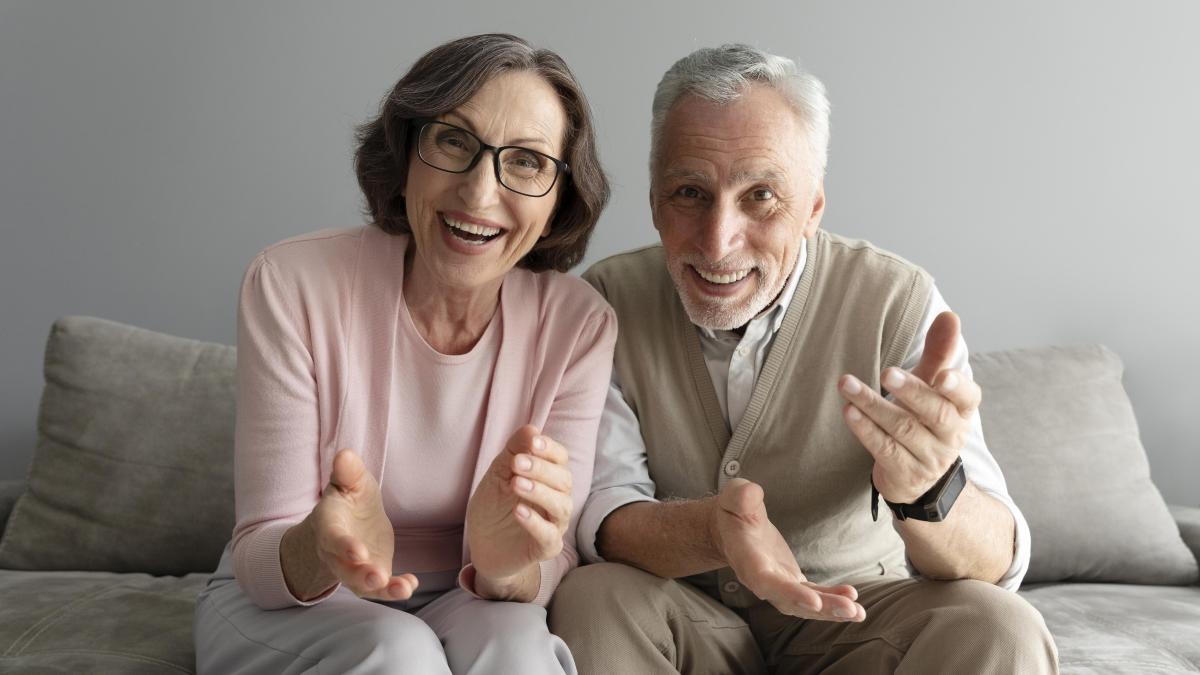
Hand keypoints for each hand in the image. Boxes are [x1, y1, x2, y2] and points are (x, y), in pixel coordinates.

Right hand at [305, 448, 417, 599]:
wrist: (351, 519)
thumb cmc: (349, 497)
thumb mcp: (350, 481)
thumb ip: (348, 471)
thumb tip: (344, 454)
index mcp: (330, 526)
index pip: (333, 538)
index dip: (344, 546)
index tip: (358, 552)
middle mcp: (338, 553)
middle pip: (345, 569)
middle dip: (361, 575)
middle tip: (378, 577)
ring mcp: (355, 568)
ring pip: (362, 584)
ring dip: (382, 588)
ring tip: (403, 589)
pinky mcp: (373, 574)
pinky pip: (382, 587)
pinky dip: (395, 588)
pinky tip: (411, 584)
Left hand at [466, 425, 573, 586]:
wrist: (482, 545)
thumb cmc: (494, 506)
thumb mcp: (498, 474)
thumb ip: (513, 451)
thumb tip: (531, 428)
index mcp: (548, 477)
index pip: (560, 458)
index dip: (549, 449)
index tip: (532, 442)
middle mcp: (557, 498)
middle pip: (563, 479)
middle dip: (541, 468)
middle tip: (516, 462)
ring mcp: (554, 524)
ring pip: (561, 505)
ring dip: (540, 491)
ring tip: (516, 484)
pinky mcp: (546, 547)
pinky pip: (548, 535)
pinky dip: (535, 522)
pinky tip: (518, 511)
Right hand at [714, 479, 863, 621]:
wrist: (731, 529)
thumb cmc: (734, 511)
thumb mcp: (734, 497)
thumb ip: (741, 496)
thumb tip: (750, 493)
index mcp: (747, 559)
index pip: (766, 581)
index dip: (789, 593)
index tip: (813, 600)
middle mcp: (762, 579)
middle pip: (790, 601)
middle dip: (821, 607)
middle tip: (849, 609)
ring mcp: (778, 584)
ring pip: (804, 604)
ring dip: (831, 609)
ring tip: (857, 612)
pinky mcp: (791, 582)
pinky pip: (812, 595)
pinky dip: (832, 599)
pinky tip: (852, 599)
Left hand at [838, 311, 982, 503]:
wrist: (917, 476)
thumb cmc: (924, 419)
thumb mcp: (932, 387)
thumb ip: (939, 353)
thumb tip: (949, 316)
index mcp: (962, 411)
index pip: (967, 397)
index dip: (957, 387)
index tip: (942, 375)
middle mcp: (950, 436)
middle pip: (934, 413)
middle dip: (911, 392)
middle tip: (887, 372)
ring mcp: (929, 458)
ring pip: (902, 430)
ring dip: (873, 405)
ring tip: (848, 385)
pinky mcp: (905, 474)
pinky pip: (884, 449)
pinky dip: (865, 430)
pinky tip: (849, 411)